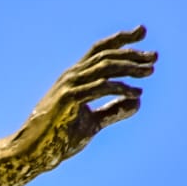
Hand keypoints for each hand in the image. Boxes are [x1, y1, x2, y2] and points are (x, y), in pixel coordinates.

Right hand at [16, 26, 155, 164]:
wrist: (32, 153)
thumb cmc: (58, 139)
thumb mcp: (92, 123)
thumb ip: (113, 111)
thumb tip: (138, 102)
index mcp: (74, 78)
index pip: (99, 50)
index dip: (120, 39)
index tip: (142, 32)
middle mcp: (71, 76)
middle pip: (106, 55)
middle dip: (132, 53)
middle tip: (154, 57)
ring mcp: (68, 86)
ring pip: (105, 66)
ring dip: (130, 67)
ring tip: (149, 72)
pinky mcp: (68, 98)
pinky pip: (100, 86)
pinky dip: (120, 88)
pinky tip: (135, 93)